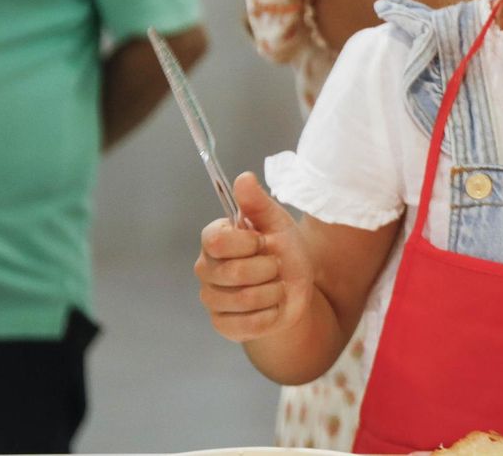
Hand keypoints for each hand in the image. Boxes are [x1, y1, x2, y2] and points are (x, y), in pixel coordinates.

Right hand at [193, 172, 314, 341]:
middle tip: (275, 266)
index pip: (217, 241)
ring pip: (243, 299)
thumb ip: (258, 203)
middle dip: (268, 268)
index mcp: (215, 240)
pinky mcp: (223, 325)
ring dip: (273, 292)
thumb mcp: (278, 224)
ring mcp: (211, 299)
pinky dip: (271, 314)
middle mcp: (206, 269)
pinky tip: (273, 306)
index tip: (262, 241)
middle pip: (234, 272)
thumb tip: (243, 177)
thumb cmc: (284, 252)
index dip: (247, 243)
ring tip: (276, 286)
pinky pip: (249, 323)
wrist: (296, 290)